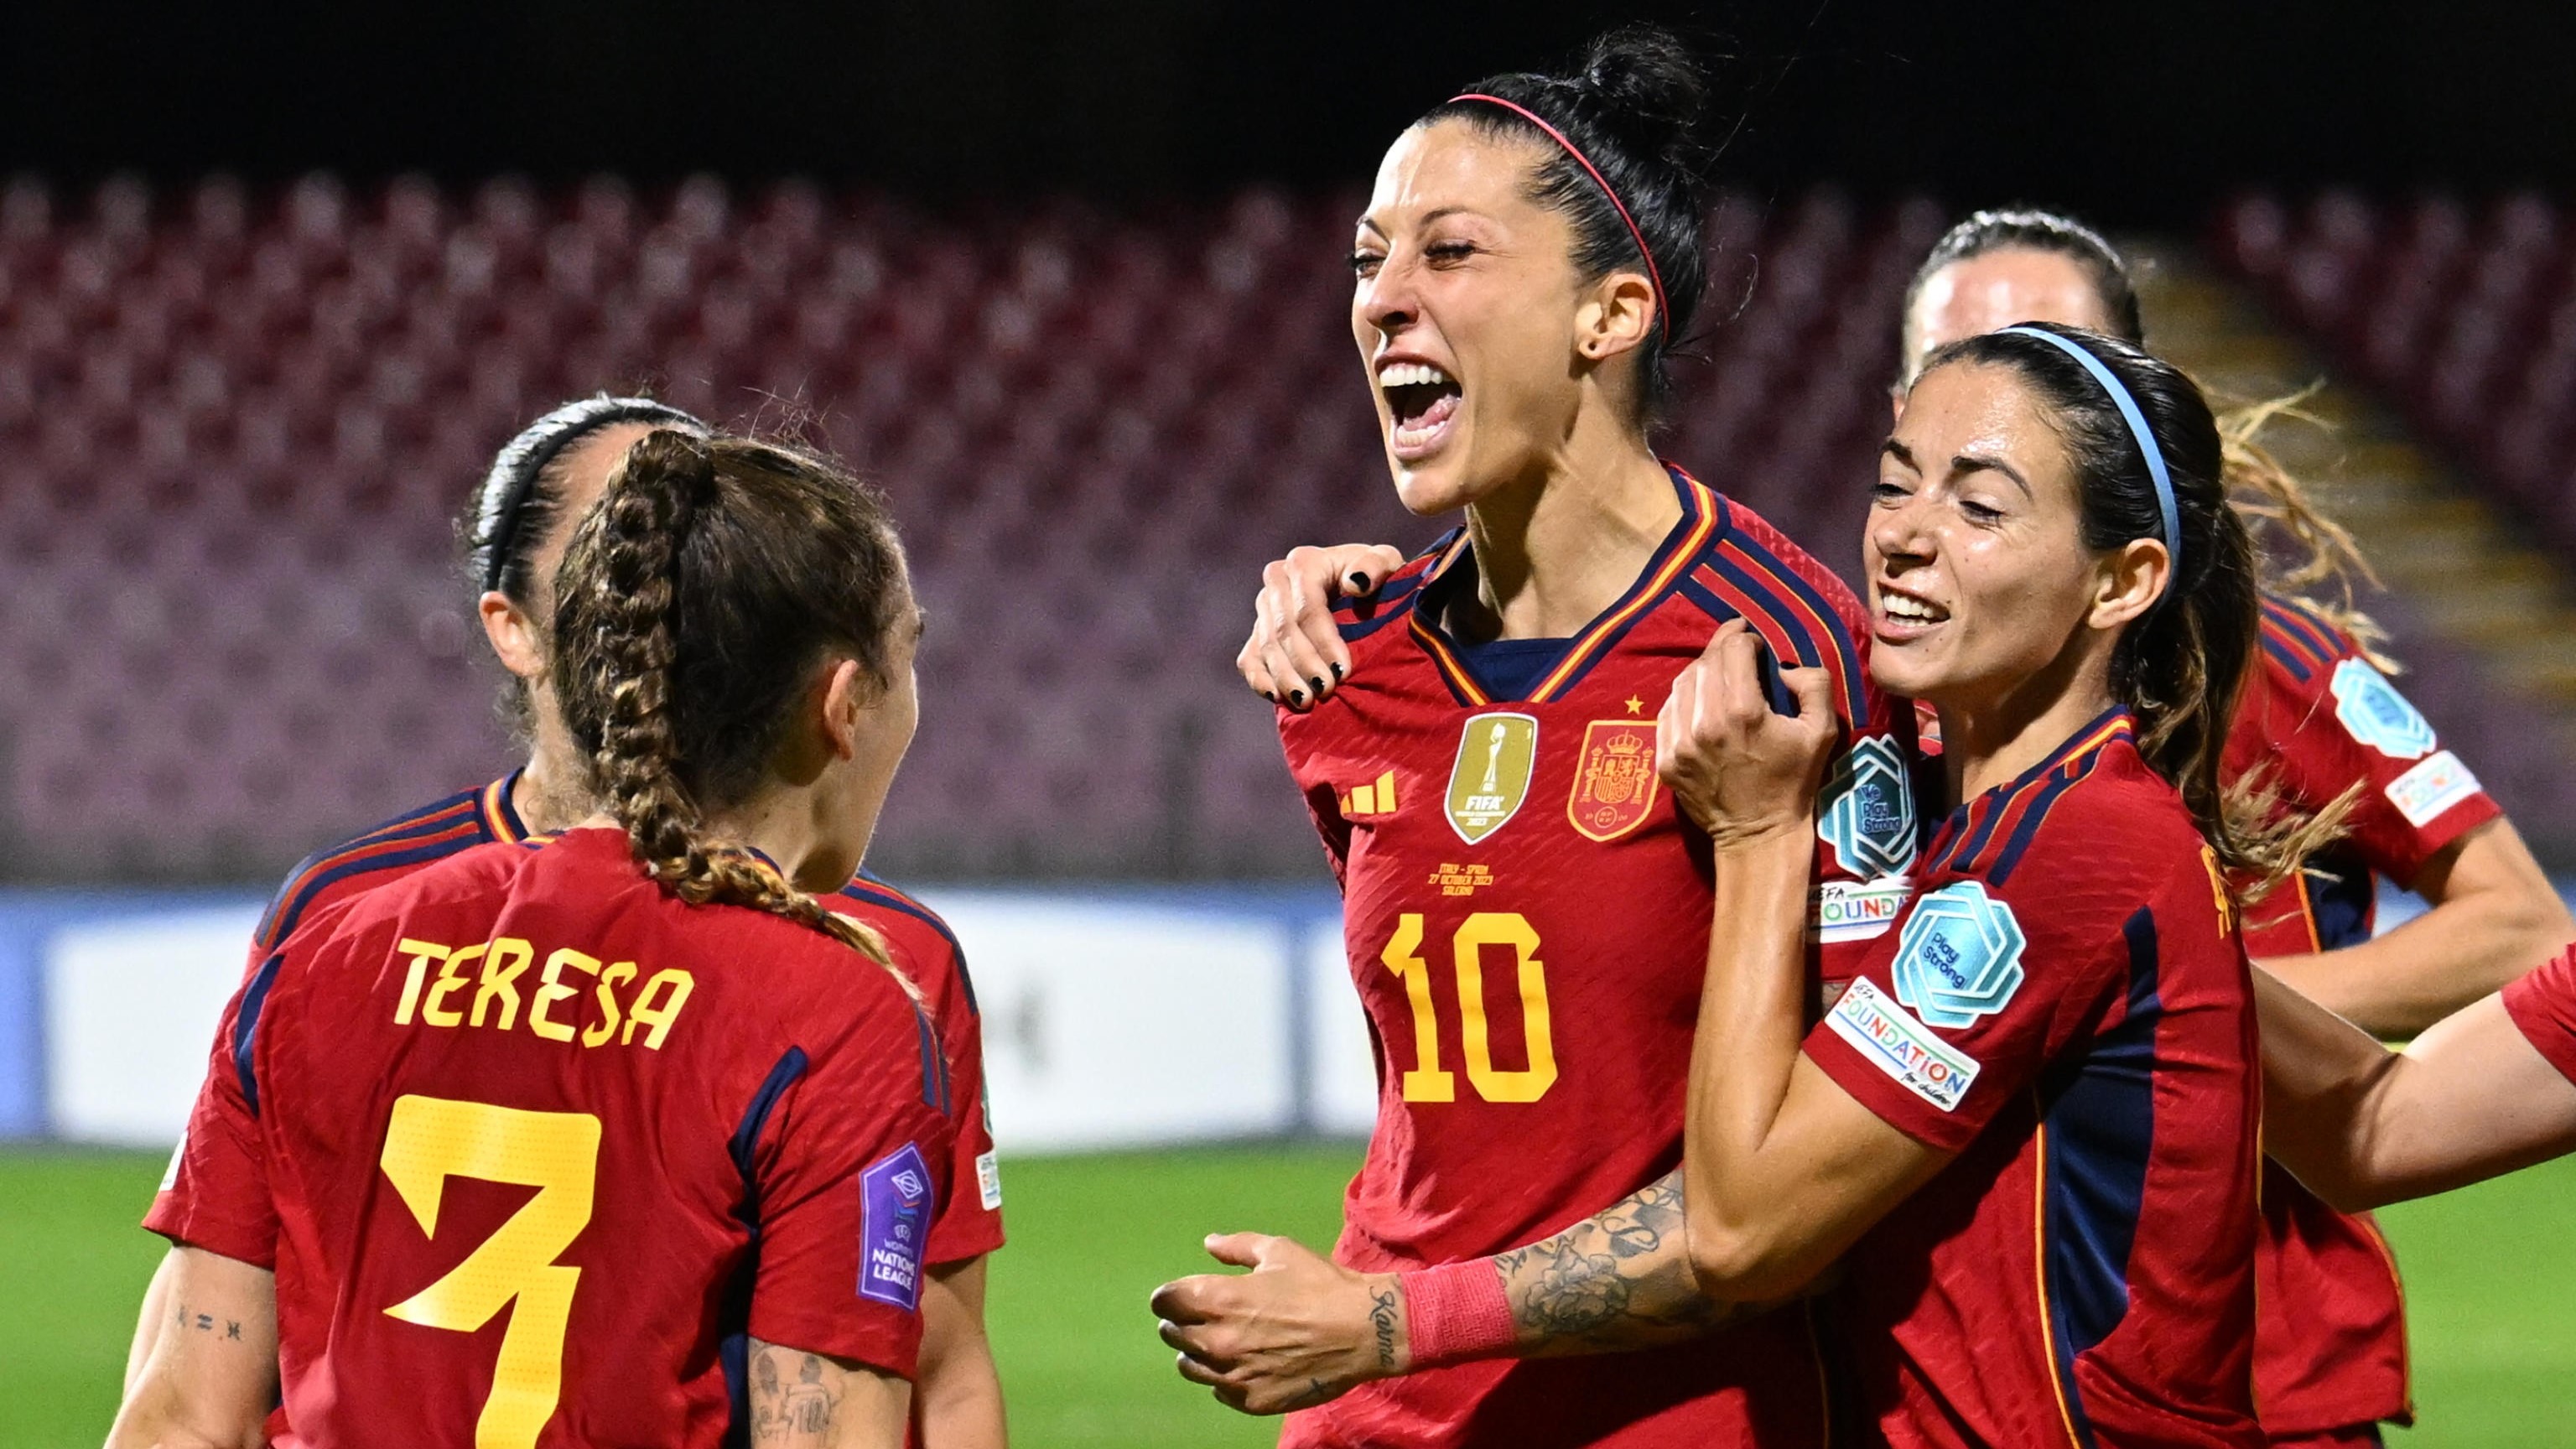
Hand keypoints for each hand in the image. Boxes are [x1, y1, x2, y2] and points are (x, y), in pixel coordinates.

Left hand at [1150, 1232, 1408, 1414]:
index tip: (1178, 1296)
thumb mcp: (1279, 1251)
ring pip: (1189, 1367)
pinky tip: (1244, 1363)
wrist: (1363, 1330)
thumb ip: (1237, 1247)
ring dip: (1196, 1353)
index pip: (1164, 1302)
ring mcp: (1233, 1374)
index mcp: (1218, 1298)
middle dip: (1179, 1322)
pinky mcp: (1251, 1400)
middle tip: (1201, 1316)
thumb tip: (1209, 1243)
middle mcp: (1218, 1340)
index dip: (1168, 1297)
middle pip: (1172, 1334)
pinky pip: (1218, 1390)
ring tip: (1220, 1341)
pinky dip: (1223, 1377)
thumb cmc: (1320, 1284)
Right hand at [1237, 544, 1408, 709]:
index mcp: (1304, 563)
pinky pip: (1249, 659)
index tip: (1343, 670)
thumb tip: (1356, 583)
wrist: (1358, 591)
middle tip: (1327, 690)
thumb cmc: (1376, 578)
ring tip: (1307, 701)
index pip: (1308, 607)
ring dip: (1285, 677)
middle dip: (1305, 663)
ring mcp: (1264, 608)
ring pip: (1266, 646)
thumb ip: (1376, 565)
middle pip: (1284, 629)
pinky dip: (1260, 680)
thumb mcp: (1385, 563)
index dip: (1324, 641)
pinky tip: (1278, 698)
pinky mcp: (1257, 633)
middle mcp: (1277, 581)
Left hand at [1657, 619, 1838, 849]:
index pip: (1734, 649)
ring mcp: (1680, 743)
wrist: (1758, 834)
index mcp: (1744, 712)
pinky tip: (1700, 698)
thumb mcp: (1823, 731)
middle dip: (1722, 646)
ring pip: (1682, 683)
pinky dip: (1683, 697)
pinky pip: (1668, 712)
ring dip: (1702, 669)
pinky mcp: (1665, 760)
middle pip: (1706, 662)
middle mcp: (1705, 723)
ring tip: (1719, 669)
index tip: (1755, 642)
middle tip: (1736, 644)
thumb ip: (1814, 684)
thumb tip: (1784, 666)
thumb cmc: (1794, 781)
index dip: (1746, 637)